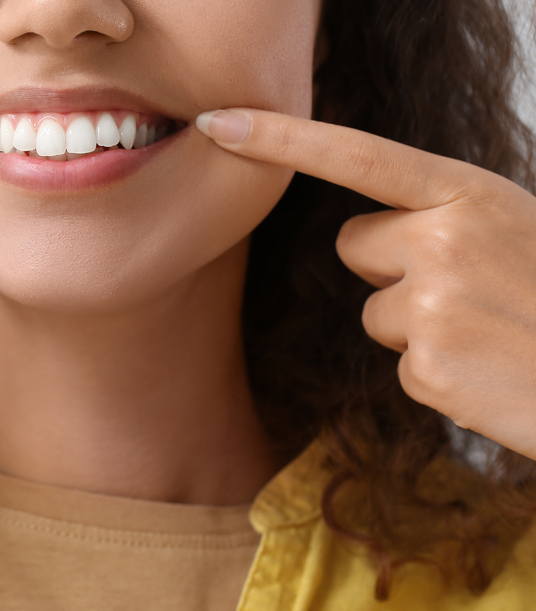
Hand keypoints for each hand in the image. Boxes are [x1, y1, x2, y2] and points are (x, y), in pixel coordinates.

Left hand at [197, 108, 535, 459]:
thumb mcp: (515, 229)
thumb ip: (444, 216)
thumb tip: (369, 238)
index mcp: (469, 193)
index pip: (357, 156)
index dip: (282, 139)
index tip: (218, 122)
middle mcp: (443, 238)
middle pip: (355, 245)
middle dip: (394, 269)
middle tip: (472, 291)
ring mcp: (433, 303)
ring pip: (375, 312)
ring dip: (419, 326)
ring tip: (490, 333)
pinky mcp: (428, 365)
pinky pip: (399, 363)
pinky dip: (437, 373)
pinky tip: (489, 372)